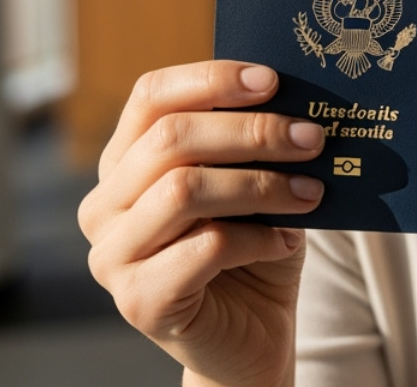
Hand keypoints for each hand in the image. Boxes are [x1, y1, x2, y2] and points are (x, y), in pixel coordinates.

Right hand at [78, 61, 326, 386]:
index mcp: (124, 161)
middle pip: (170, 139)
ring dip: (261, 185)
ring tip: (311, 193)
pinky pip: (204, 247)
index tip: (271, 80)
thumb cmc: (252, 251)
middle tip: (312, 139)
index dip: (210, 79)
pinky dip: (258, 238)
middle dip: (251, 132)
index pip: (151, 95)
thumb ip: (253, 144)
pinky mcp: (138, 300)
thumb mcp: (253, 184)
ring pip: (183, 190)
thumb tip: (297, 102)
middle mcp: (104, 204)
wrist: (251, 339)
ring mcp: (112, 255)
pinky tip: (288, 241)